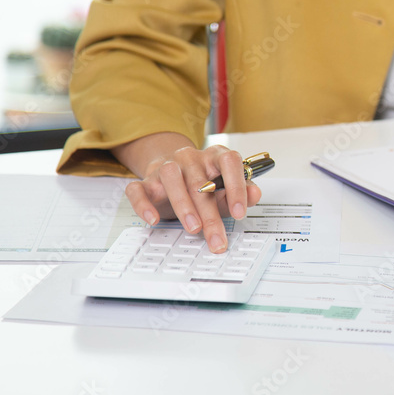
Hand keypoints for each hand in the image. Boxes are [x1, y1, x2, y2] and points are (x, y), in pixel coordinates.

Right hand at [116, 135, 261, 252]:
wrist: (173, 172)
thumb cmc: (203, 182)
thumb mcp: (226, 188)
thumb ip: (242, 192)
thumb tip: (255, 194)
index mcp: (214, 156)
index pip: (230, 162)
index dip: (237, 187)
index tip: (240, 212)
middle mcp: (190, 157)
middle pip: (200, 182)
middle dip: (210, 215)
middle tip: (217, 238)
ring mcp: (166, 166)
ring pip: (172, 179)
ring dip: (184, 206)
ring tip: (193, 228)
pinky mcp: (145, 180)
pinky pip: (138, 189)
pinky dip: (144, 204)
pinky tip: (153, 219)